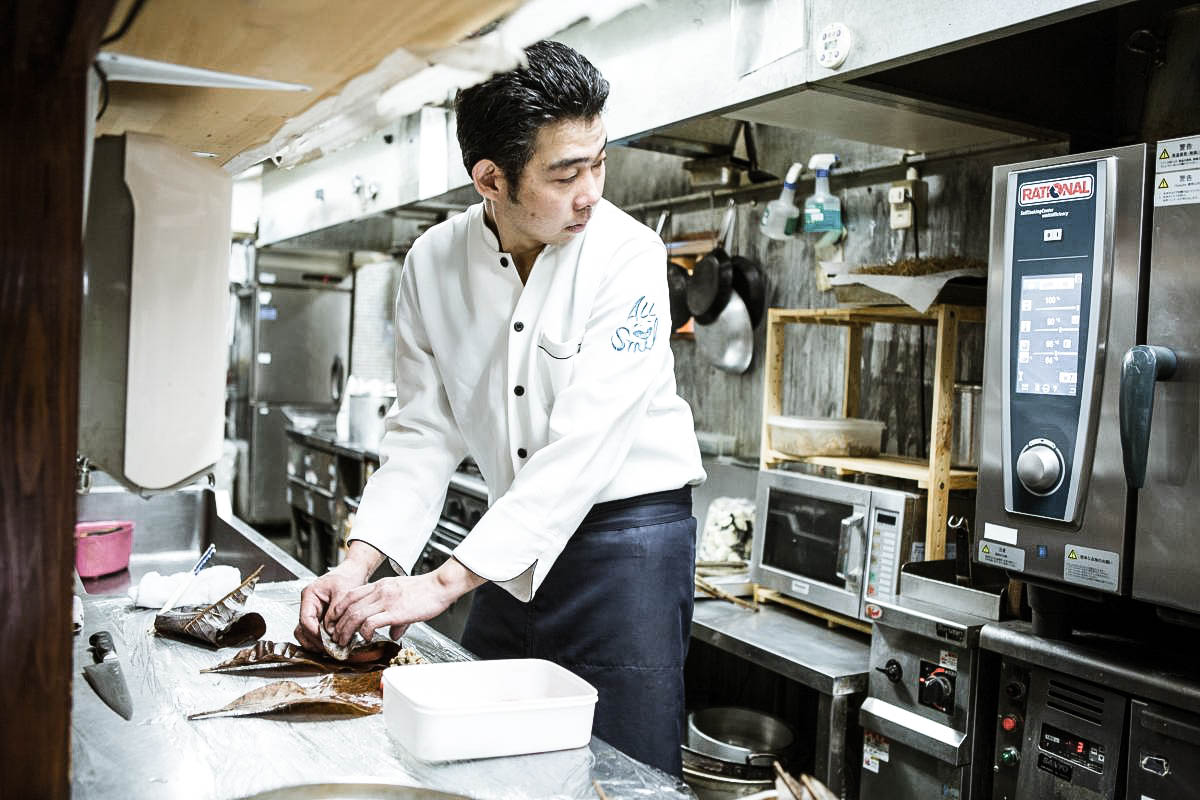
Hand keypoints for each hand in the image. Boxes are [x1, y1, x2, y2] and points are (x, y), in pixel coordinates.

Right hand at [294, 545, 378, 650]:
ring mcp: (313, 612)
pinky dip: (322, 640)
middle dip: (315, 641)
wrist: (354, 572)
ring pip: (306, 633)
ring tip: (331, 649)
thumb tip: (329, 631)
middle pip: (303, 629)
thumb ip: (335, 612)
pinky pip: (316, 632)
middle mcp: (308, 605)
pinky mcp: (320, 617)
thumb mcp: (343, 592)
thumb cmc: (348, 576)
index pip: (305, 619)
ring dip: (316, 643)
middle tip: (329, 649)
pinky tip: (333, 643)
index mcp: (309, 595)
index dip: (314, 633)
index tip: (326, 641)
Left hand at [325, 557, 485, 643]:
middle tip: (335, 636)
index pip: (350, 595)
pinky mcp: (394, 611)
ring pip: (355, 615)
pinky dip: (363, 632)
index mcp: (380, 585)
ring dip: (345, 630)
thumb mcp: (405, 597)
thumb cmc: (426, 591)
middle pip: (348, 606)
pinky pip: (370, 622)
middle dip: (337, 624)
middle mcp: (379, 591)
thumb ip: (396, 616)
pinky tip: (365, 639)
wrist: (440, 586)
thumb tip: (394, 633)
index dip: (338, 609)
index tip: (334, 622)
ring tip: (343, 641)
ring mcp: (386, 600)